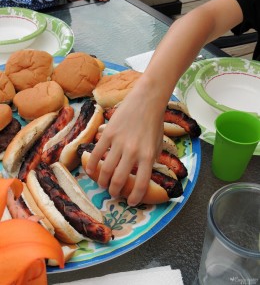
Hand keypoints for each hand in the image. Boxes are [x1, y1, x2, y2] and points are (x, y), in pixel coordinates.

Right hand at [86, 82, 164, 205]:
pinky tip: (90, 171)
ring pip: (105, 170)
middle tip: (114, 194)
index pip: (140, 184)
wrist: (147, 100)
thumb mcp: (159, 144)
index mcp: (148, 156)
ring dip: (102, 182)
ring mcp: (119, 142)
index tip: (131, 202)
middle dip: (115, 191)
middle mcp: (133, 152)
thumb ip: (152, 160)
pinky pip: (96, 153)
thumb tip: (143, 174)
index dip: (135, 197)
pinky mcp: (108, 134)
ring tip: (103, 185)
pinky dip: (91, 165)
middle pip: (119, 180)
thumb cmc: (155, 122)